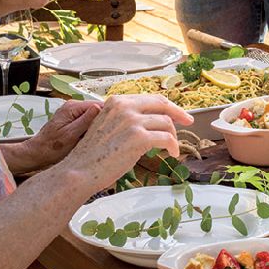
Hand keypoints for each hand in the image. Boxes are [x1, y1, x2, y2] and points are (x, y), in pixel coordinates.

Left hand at [5, 99, 99, 174]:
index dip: (108, 115)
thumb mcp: (70, 135)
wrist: (37, 153)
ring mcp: (73, 112)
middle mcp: (73, 106)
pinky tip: (91, 137)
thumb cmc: (51, 147)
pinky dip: (91, 128)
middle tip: (106, 134)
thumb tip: (99, 107)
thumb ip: (85, 120)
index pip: (98, 104)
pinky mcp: (73, 119)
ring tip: (98, 137)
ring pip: (93, 115)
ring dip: (97, 125)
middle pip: (97, 109)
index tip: (114, 126)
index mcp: (72, 107)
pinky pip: (88, 121)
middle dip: (103, 120)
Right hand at [58, 94, 190, 191]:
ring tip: (171, 147)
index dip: (166, 105)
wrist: (79, 170)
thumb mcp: (106, 125)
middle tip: (188, 121)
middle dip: (178, 113)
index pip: (150, 98)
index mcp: (117, 102)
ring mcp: (132, 121)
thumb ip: (124, 118)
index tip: (177, 112)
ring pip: (166, 123)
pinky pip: (167, 138)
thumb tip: (147, 120)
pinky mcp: (139, 138)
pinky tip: (172, 153)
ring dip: (172, 136)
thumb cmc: (92, 154)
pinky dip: (173, 146)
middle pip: (162, 104)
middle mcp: (125, 107)